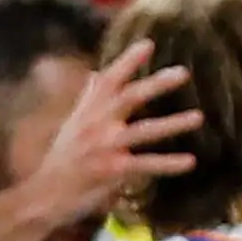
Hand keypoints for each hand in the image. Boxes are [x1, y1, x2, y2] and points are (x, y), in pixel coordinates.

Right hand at [19, 37, 197, 228]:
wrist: (43, 196)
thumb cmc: (61, 160)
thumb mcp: (72, 124)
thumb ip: (87, 98)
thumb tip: (96, 74)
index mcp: (88, 111)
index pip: (110, 80)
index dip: (128, 61)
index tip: (148, 44)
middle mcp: (96, 125)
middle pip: (130, 98)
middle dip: (156, 84)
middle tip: (183, 72)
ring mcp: (104, 148)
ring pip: (143, 132)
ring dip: (172, 124)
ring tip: (198, 117)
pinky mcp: (111, 171)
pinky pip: (145, 165)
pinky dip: (168, 164)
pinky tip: (190, 161)